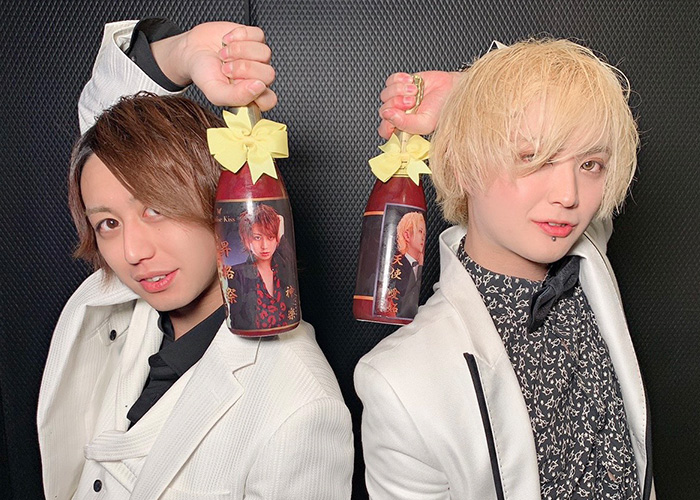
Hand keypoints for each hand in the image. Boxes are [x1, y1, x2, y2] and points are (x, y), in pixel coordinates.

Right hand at [151, 22, 276, 109]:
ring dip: (239, 51)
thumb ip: (237, 97)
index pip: (269, 100)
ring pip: (264, 53)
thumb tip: (258, 88)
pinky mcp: (255, 38)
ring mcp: (258, 58)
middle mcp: (258, 77)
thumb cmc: (204, 73)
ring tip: (224, 54)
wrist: (193, 50)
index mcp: (252, 96)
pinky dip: (239, 35)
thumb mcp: (215, 92)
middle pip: (268, 74)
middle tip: (226, 69)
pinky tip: (228, 40)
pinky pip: (258, 35)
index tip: (237, 84)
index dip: (254, 91)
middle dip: (243, 69)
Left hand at [378, 71, 459, 138]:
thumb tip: (387, 115)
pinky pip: (390, 81)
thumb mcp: (424, 123)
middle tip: (412, 102)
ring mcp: (399, 98)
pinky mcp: (401, 83)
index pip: (385, 130)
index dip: (387, 124)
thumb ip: (404, 123)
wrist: (452, 89)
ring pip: (385, 94)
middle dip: (397, 104)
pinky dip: (400, 79)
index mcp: (403, 127)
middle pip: (384, 110)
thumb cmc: (442, 109)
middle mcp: (400, 113)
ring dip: (399, 91)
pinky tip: (411, 82)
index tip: (396, 117)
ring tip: (415, 91)